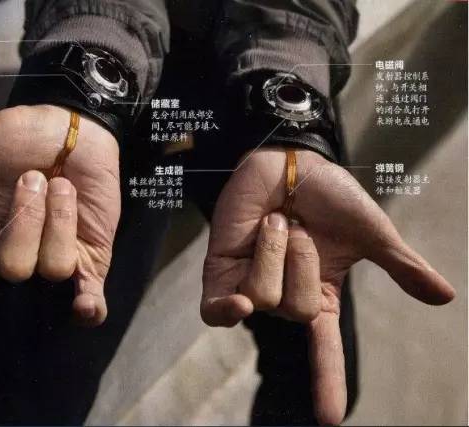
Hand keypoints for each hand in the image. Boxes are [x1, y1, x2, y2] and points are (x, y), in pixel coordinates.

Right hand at [0, 105, 120, 389]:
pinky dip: (89, 306)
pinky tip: (84, 302)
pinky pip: (91, 299)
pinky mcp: (92, 259)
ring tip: (61, 187)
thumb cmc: (11, 141)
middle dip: (25, 218)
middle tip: (32, 179)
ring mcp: (57, 261)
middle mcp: (17, 260)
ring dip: (58, 217)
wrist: (67, 124)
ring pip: (54, 267)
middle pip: (16, 270)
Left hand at [201, 147, 454, 424]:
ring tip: (276, 222)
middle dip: (303, 259)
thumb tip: (445, 297)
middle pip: (295, 310)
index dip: (328, 384)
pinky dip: (226, 310)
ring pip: (262, 298)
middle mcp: (285, 298)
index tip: (331, 420)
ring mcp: (251, 286)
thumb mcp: (371, 234)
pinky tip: (240, 300)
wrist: (288, 163)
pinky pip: (215, 310)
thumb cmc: (331, 197)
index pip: (325, 350)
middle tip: (300, 227)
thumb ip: (400, 268)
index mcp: (321, 297)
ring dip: (275, 250)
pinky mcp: (220, 274)